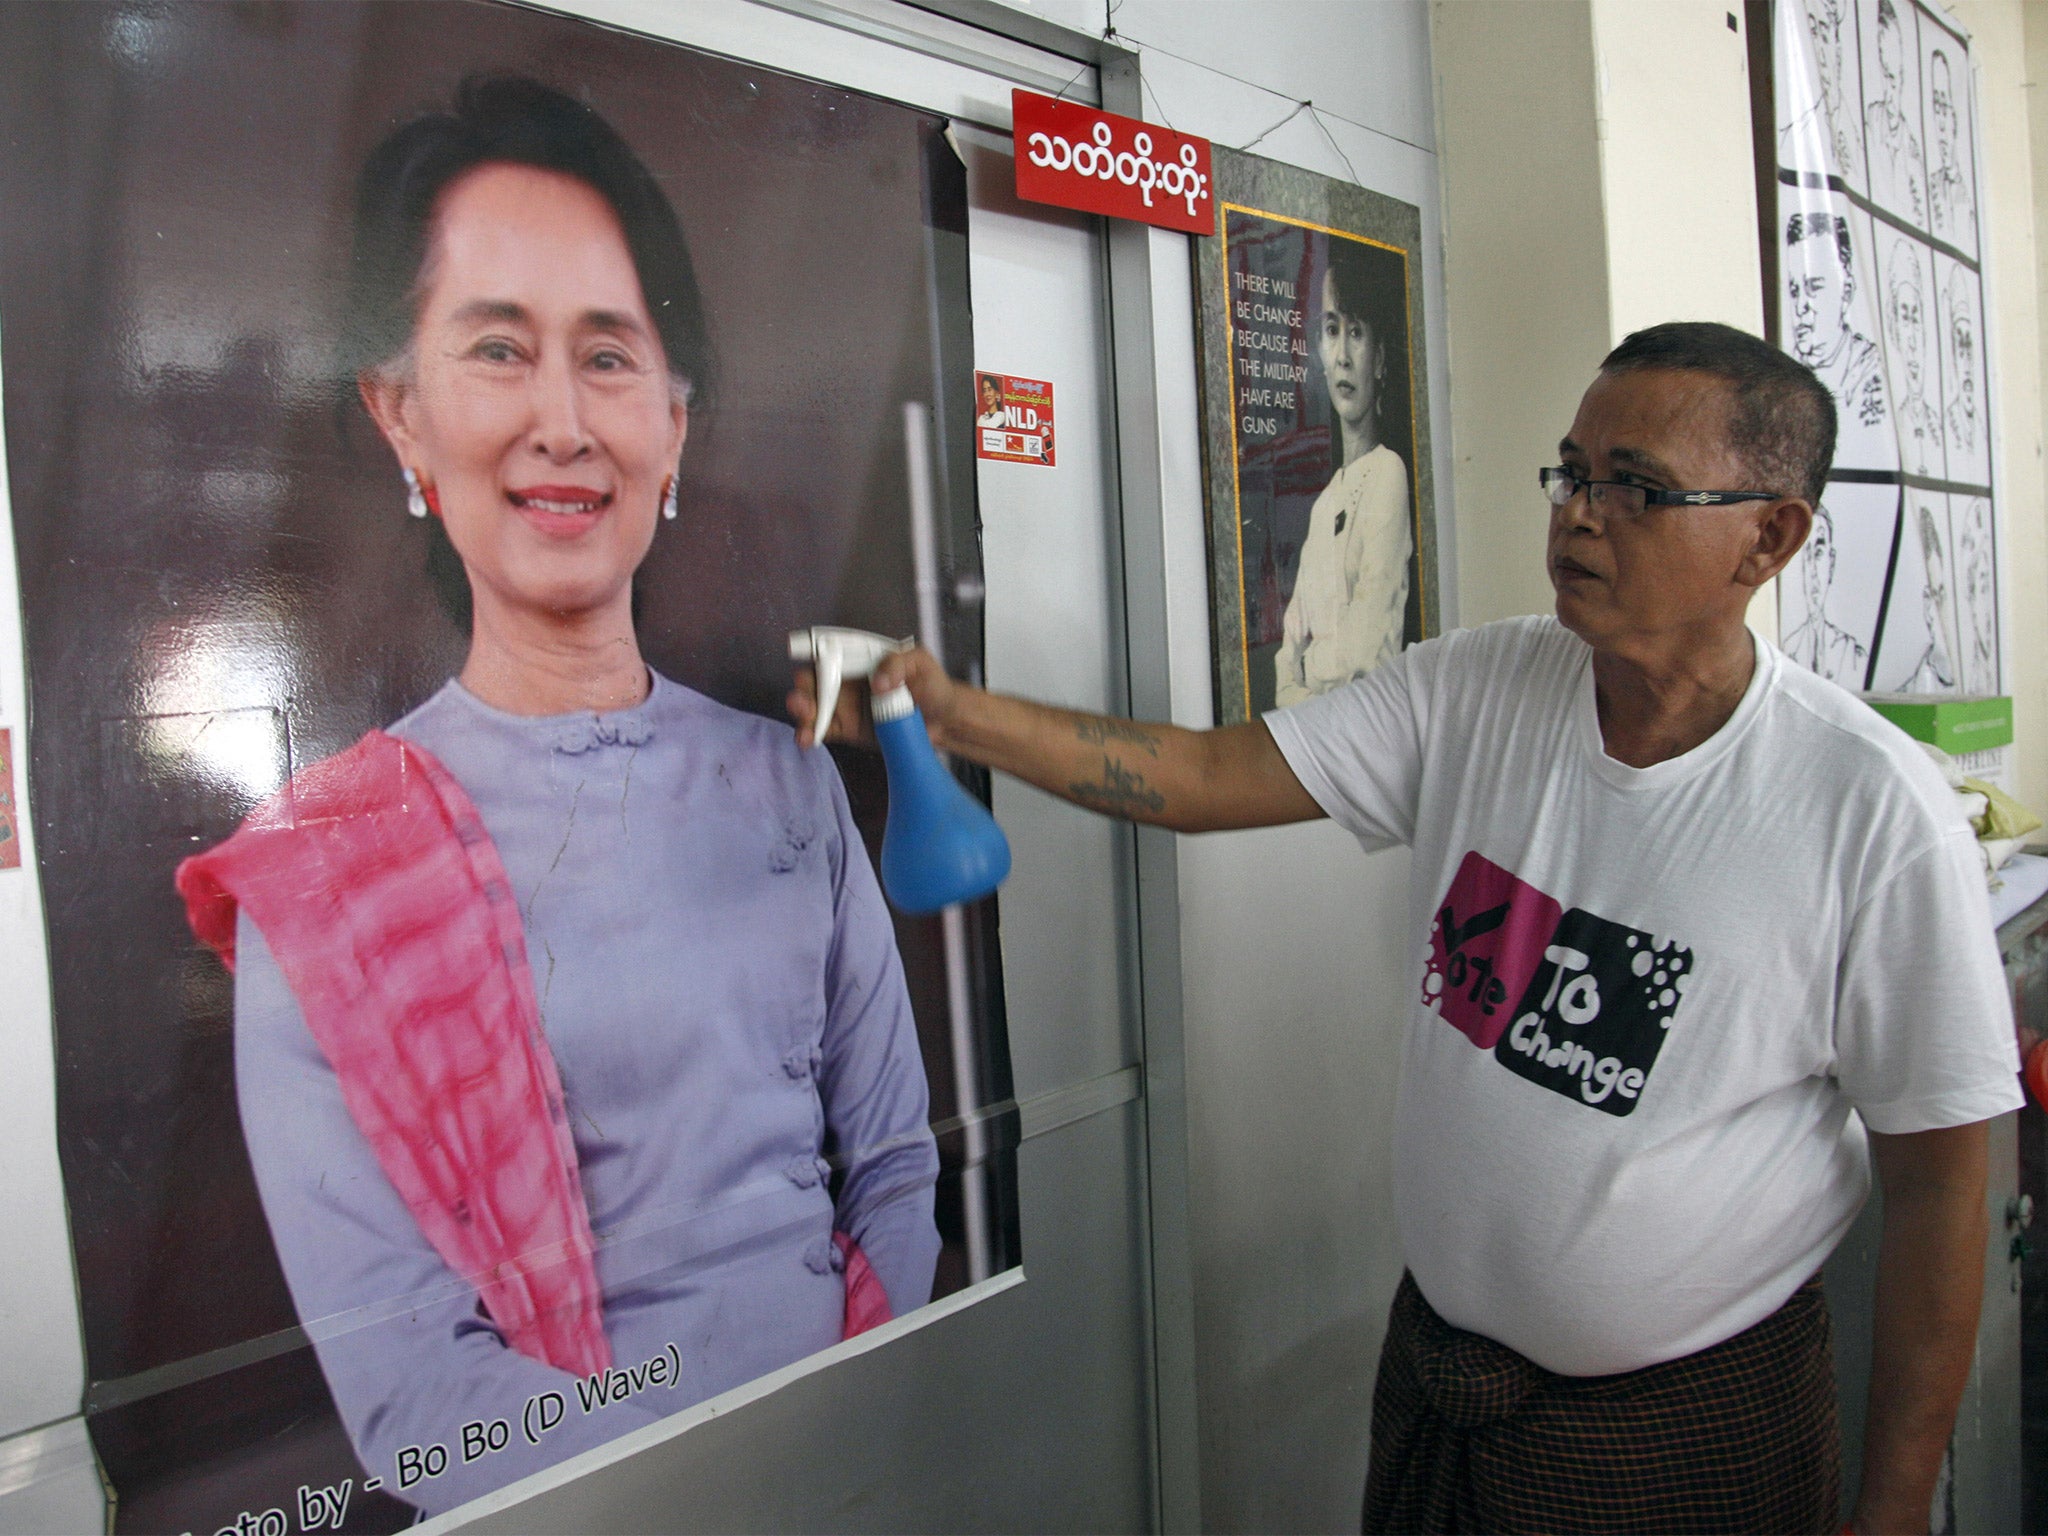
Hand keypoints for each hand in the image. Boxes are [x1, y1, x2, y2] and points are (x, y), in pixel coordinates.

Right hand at [787, 645, 960, 749]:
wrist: (943, 721)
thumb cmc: (932, 685)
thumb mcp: (920, 663)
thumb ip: (899, 664)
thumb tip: (878, 682)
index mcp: (861, 658)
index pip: (831, 651)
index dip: (814, 652)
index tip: (806, 658)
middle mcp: (847, 679)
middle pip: (814, 679)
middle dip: (804, 688)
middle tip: (806, 700)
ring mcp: (844, 705)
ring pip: (813, 706)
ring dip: (803, 713)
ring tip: (805, 722)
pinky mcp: (846, 728)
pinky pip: (822, 730)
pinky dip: (811, 734)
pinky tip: (807, 740)